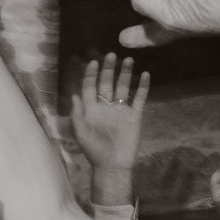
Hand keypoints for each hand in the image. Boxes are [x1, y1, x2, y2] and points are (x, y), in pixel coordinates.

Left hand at [69, 54, 149, 199]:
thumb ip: (77, 114)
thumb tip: (74, 94)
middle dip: (108, 69)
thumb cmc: (94, 151)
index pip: (90, 87)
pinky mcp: (134, 116)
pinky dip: (142, 87)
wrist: (113, 165)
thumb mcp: (81, 133)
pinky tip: (145, 74)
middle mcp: (106, 107)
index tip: (93, 61)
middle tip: (111, 54)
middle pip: (107, 83)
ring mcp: (121, 110)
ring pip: (123, 87)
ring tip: (129, 60)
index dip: (91, 74)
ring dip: (125, 74)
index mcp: (92, 109)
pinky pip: (139, 98)